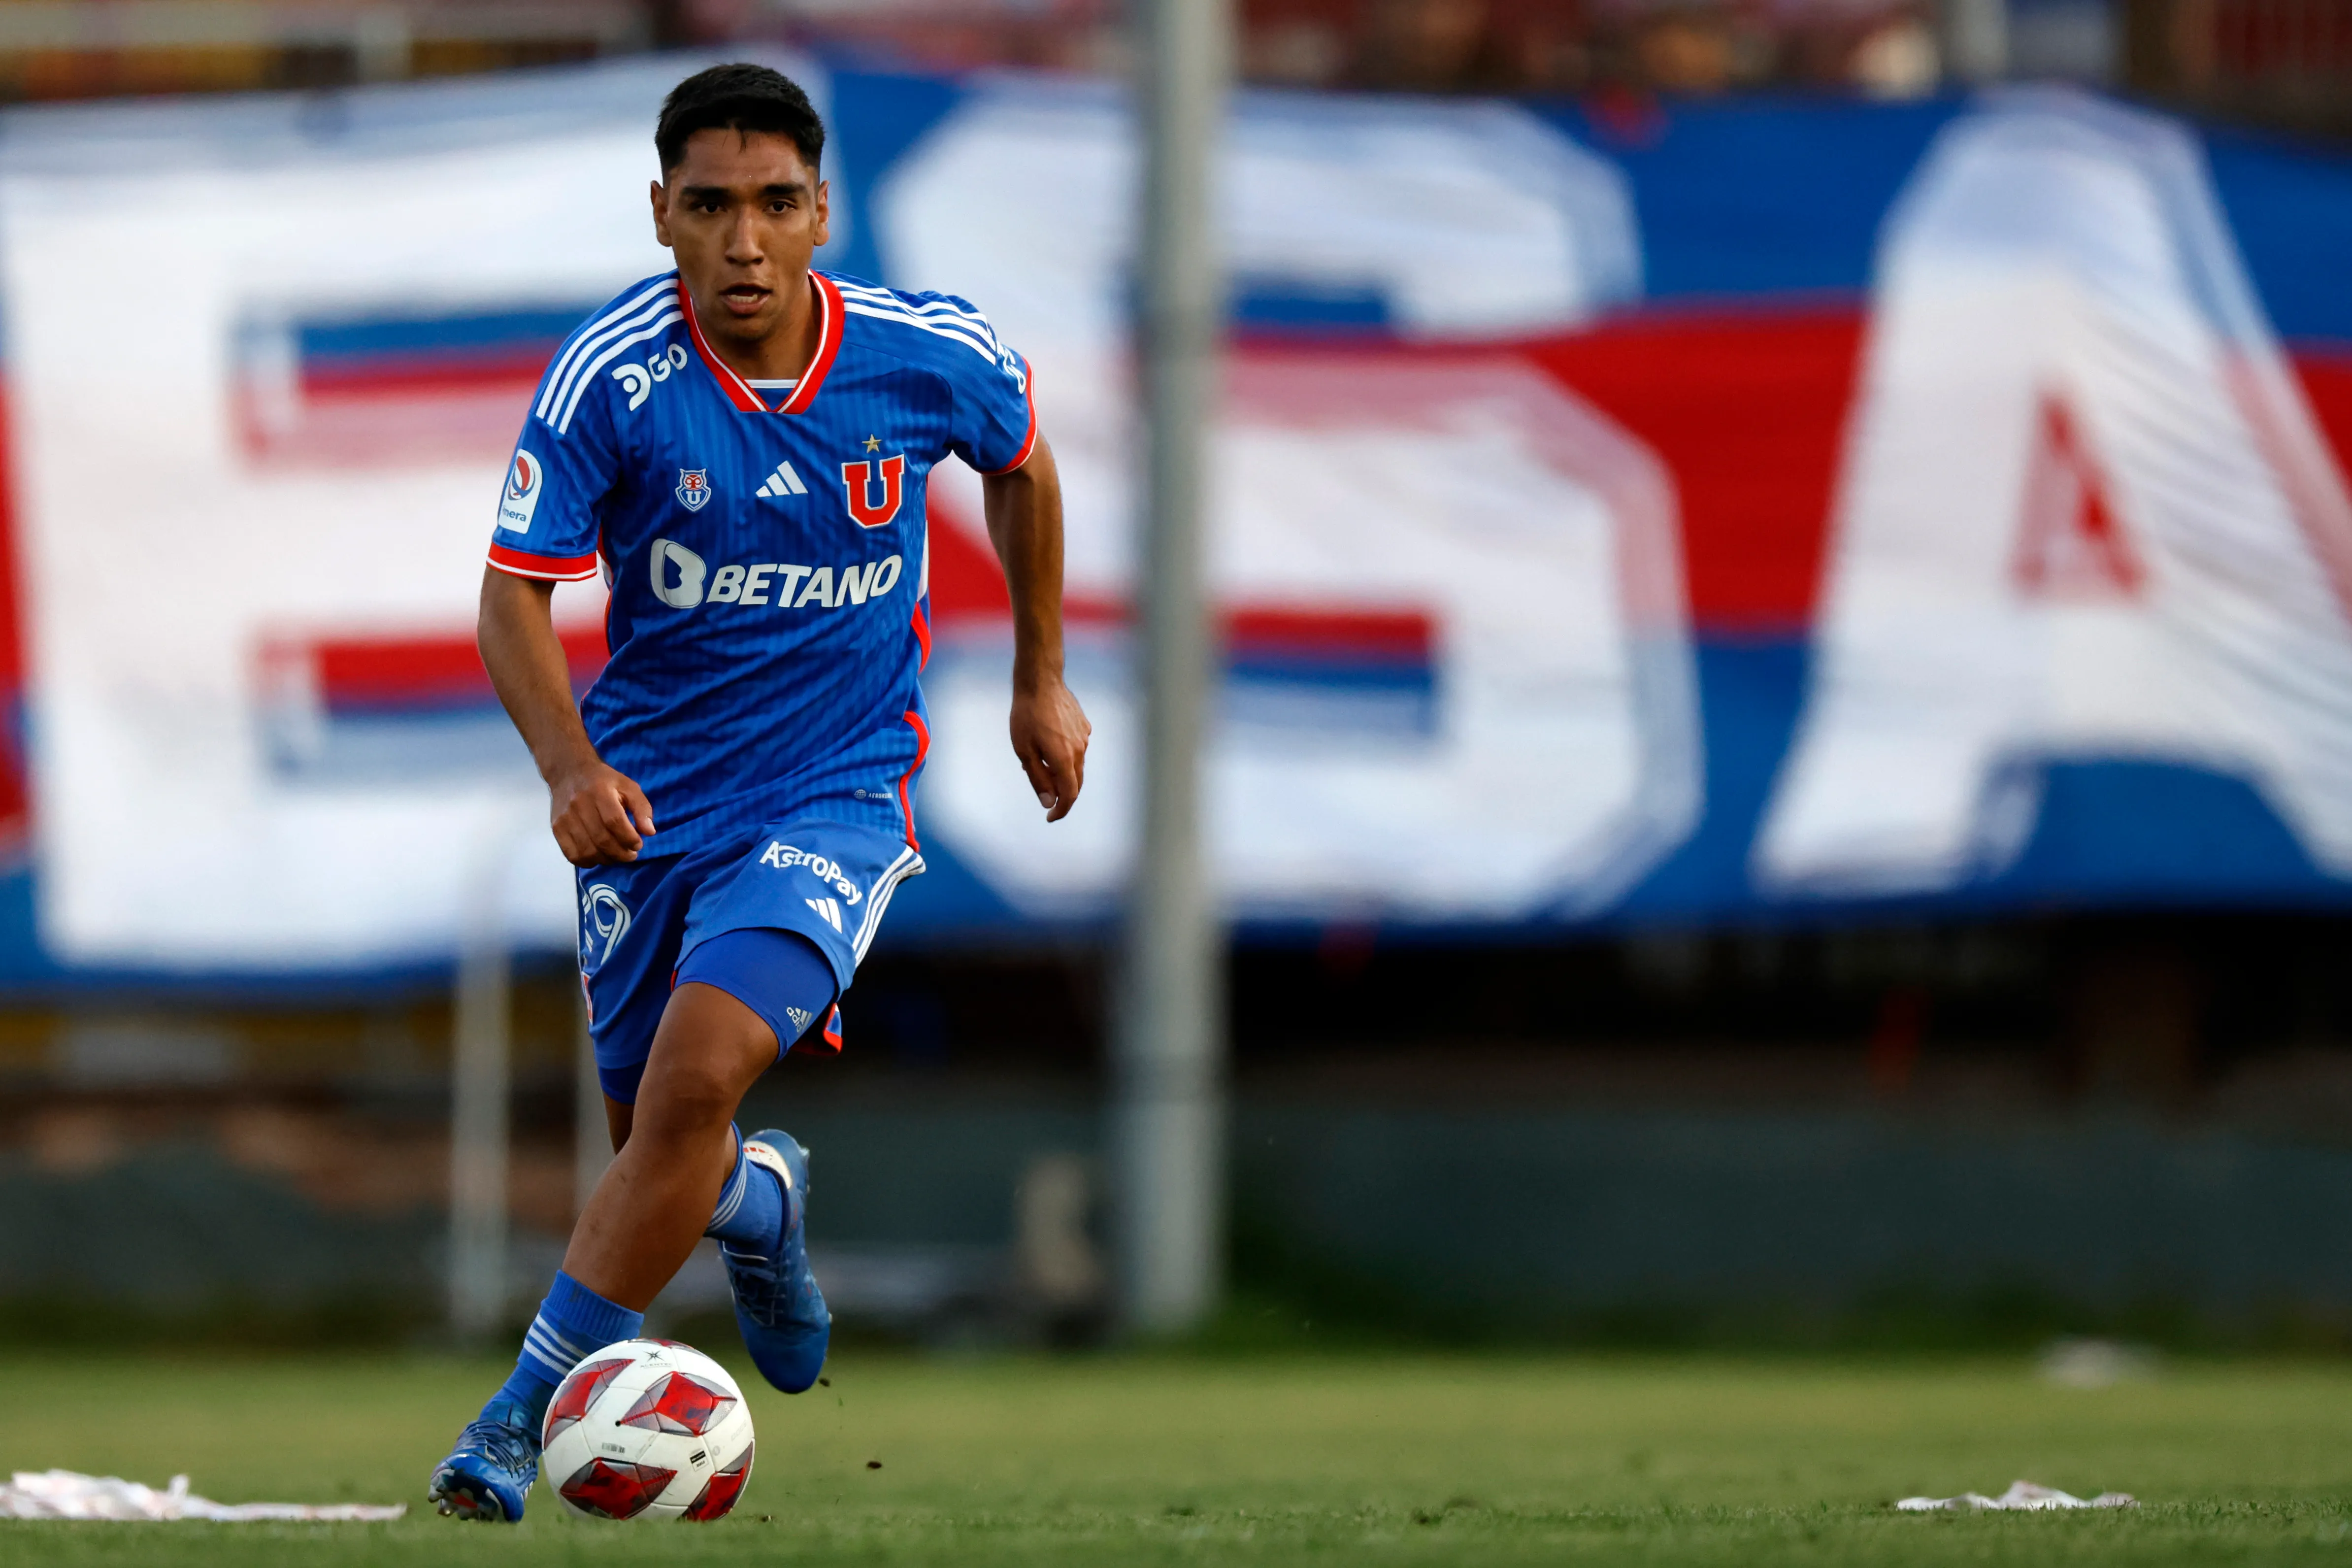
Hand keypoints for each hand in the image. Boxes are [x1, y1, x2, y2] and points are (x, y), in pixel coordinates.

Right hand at [548, 759, 655, 865]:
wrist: (568, 773)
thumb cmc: (603, 781)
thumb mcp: (628, 786)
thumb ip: (642, 808)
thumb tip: (649, 832)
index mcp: (599, 792)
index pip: (614, 822)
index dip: (629, 838)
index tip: (638, 844)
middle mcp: (579, 805)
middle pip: (601, 839)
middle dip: (621, 854)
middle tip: (631, 855)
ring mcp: (565, 818)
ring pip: (587, 851)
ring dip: (607, 860)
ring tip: (616, 856)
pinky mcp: (557, 829)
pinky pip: (572, 855)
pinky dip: (588, 862)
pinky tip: (599, 857)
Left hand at [1009, 674, 1090, 822]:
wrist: (1040, 681)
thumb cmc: (1026, 716)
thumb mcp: (1024, 751)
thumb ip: (1038, 779)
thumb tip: (1049, 802)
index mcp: (1064, 759)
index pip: (1069, 795)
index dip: (1061, 810)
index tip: (1050, 818)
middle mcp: (1079, 750)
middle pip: (1075, 782)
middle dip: (1063, 795)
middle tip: (1047, 799)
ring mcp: (1084, 737)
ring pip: (1076, 765)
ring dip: (1062, 773)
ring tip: (1040, 764)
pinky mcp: (1084, 726)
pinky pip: (1077, 749)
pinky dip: (1066, 756)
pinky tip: (1049, 745)